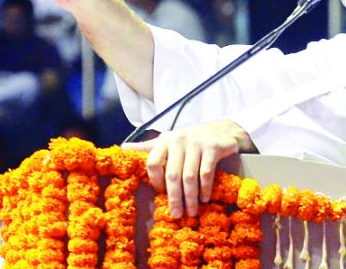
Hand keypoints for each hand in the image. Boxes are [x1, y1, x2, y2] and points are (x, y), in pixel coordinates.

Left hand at [123, 120, 255, 217]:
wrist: (222, 131)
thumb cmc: (191, 141)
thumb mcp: (168, 142)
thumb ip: (148, 148)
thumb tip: (122, 148)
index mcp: (164, 140)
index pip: (153, 163)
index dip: (156, 182)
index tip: (161, 194)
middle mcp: (178, 140)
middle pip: (172, 174)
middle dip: (174, 197)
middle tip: (177, 214)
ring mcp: (196, 143)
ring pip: (189, 177)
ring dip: (190, 197)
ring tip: (191, 211)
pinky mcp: (213, 147)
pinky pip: (206, 173)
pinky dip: (205, 188)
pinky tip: (205, 198)